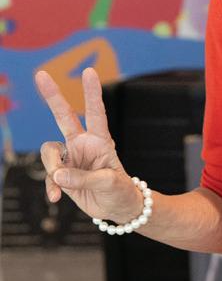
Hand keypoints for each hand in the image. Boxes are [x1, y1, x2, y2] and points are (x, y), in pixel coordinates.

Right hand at [35, 67, 142, 223]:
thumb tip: (57, 175)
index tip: (89, 71)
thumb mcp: (109, 184)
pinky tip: (56, 198)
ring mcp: (70, 158)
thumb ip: (84, 178)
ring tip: (62, 186)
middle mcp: (83, 144)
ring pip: (49, 152)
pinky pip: (49, 176)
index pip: (96, 112)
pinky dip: (50, 186)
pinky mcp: (62, 174)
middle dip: (53, 96)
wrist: (117, 208)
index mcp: (100, 140)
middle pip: (64, 116)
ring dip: (52, 168)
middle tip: (40, 74)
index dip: (92, 92)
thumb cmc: (120, 191)